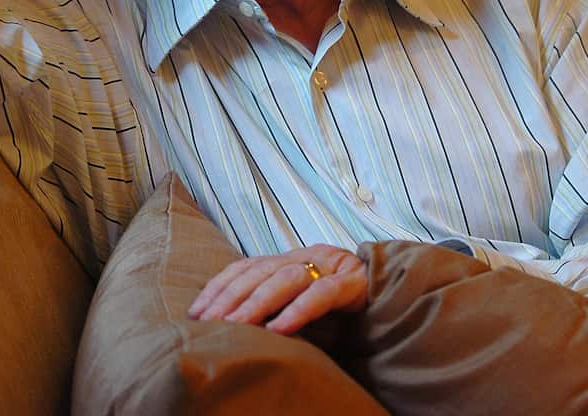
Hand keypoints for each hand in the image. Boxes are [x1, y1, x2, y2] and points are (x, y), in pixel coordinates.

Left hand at [187, 244, 367, 335]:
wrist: (391, 293)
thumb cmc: (339, 307)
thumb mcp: (299, 306)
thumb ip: (271, 309)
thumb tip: (228, 329)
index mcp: (287, 260)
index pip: (245, 267)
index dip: (219, 287)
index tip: (195, 312)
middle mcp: (304, 257)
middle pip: (260, 271)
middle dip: (230, 297)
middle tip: (209, 322)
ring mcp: (330, 266)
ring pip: (287, 279)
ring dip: (257, 303)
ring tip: (236, 325)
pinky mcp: (353, 283)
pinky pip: (323, 294)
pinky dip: (299, 310)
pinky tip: (279, 330)